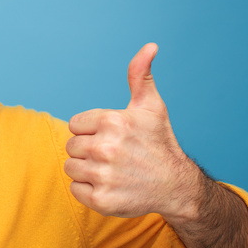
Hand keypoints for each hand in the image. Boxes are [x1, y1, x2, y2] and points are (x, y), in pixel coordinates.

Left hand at [64, 43, 199, 219]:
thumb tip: (150, 46)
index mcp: (112, 121)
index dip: (91, 131)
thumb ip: (140, 75)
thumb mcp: (151, 107)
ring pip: (70, 167)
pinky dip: (88, 190)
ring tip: (112, 170)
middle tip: (113, 156)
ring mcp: (103, 175)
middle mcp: (106, 148)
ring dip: (86, 170)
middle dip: (87, 150)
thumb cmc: (159, 143)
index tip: (112, 137)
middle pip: (70, 146)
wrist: (177, 186)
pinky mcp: (101, 200)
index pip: (74, 125)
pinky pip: (75, 189)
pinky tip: (110, 186)